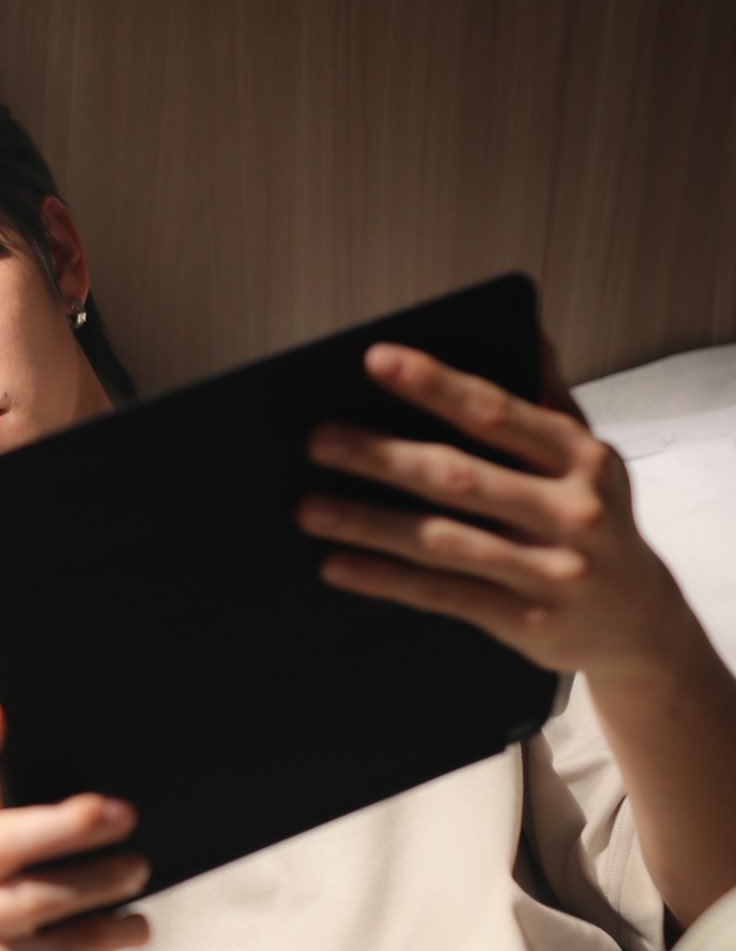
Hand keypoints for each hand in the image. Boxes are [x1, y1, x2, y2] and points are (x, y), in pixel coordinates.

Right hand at [0, 700, 148, 950]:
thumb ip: (15, 819)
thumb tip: (101, 794)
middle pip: (7, 841)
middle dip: (66, 825)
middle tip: (121, 812)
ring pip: (42, 897)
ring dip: (99, 881)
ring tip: (138, 867)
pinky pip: (66, 948)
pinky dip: (110, 934)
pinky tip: (137, 924)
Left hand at [298, 340, 691, 679]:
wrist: (640, 621)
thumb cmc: (592, 520)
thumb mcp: (586, 459)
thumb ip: (548, 399)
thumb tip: (523, 328)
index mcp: (582, 458)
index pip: (496, 412)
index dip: (434, 384)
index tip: (376, 360)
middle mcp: (573, 512)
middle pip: (460, 479)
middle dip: (383, 457)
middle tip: (318, 440)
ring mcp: (552, 572)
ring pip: (443, 542)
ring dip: (369, 523)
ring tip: (309, 508)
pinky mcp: (527, 622)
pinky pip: (441, 595)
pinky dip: (383, 579)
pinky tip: (335, 564)